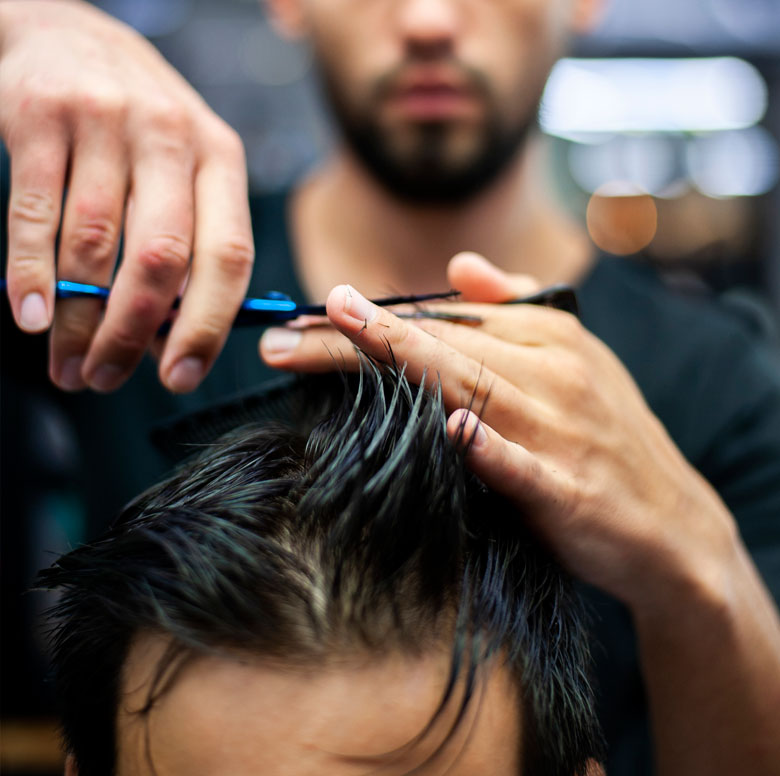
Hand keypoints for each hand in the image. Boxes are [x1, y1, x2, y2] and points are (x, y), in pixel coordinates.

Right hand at [0, 0, 253, 392]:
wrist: (67, 32)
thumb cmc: (135, 126)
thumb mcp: (181, 171)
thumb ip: (188, 246)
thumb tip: (169, 339)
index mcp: (219, 160)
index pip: (229, 257)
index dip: (208, 326)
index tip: (180, 377)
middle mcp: (170, 137)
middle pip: (162, 259)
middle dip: (133, 334)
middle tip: (107, 379)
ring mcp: (106, 122)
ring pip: (95, 245)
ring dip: (79, 320)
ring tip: (67, 362)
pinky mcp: (40, 114)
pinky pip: (35, 213)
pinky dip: (31, 275)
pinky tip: (32, 317)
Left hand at [260, 253, 739, 608]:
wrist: (675, 526)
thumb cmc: (608, 437)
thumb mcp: (575, 357)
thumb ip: (514, 309)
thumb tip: (458, 268)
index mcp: (549, 335)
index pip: (448, 317)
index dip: (377, 315)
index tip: (315, 311)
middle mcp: (552, 371)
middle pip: (441, 344)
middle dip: (357, 337)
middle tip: (283, 335)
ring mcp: (561, 429)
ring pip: (467, 385)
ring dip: (397, 364)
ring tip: (326, 349)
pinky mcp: (569, 491)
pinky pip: (520, 465)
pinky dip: (486, 447)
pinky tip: (449, 431)